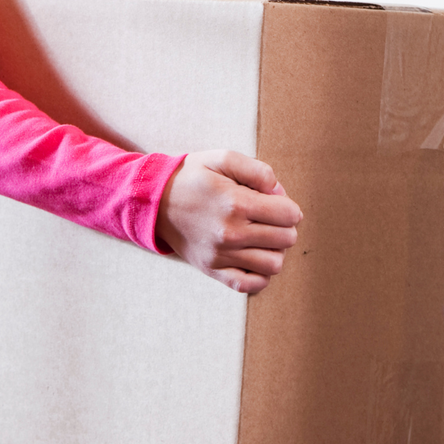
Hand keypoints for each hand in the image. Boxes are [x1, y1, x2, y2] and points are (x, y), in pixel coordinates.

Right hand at [156, 150, 302, 294]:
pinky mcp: (212, 270)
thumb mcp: (223, 158)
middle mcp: (230, 233)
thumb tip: (280, 193)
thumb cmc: (193, 177)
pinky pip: (251, 285)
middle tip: (270, 218)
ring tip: (262, 237)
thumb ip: (258, 170)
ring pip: (274, 264)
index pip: (289, 214)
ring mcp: (220, 255)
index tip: (276, 202)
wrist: (154, 201)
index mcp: (236, 203)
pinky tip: (253, 256)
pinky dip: (260, 274)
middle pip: (286, 239)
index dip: (289, 206)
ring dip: (275, 250)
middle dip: (285, 226)